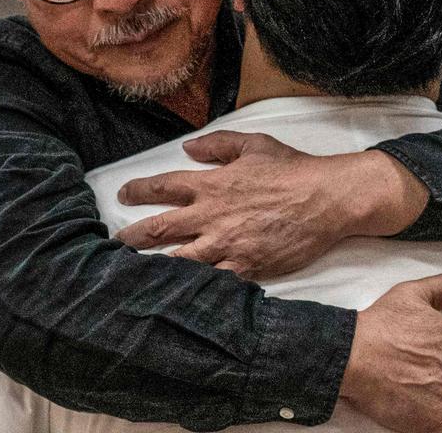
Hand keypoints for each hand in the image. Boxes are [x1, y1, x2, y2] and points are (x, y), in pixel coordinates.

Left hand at [115, 131, 427, 278]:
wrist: (326, 199)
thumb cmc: (294, 170)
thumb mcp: (255, 145)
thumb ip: (218, 145)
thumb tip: (188, 147)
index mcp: (211, 185)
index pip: (162, 187)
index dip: (137, 191)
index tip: (123, 195)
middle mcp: (211, 216)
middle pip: (158, 229)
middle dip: (131, 236)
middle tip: (115, 243)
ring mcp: (225, 245)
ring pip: (176, 262)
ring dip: (152, 267)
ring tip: (131, 275)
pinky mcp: (244, 268)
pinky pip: (210, 283)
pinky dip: (190, 289)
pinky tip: (174, 296)